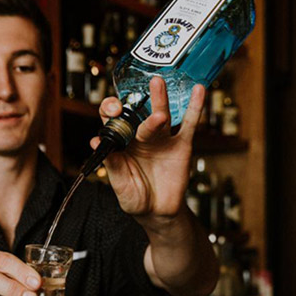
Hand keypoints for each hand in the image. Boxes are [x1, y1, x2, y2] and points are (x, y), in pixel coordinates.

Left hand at [90, 77, 205, 223]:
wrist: (158, 212)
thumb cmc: (135, 197)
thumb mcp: (119, 183)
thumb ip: (112, 163)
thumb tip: (96, 141)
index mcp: (122, 142)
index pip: (114, 119)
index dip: (111, 111)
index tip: (113, 111)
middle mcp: (141, 135)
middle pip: (138, 112)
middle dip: (137, 100)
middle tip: (134, 95)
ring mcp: (162, 138)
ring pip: (161, 113)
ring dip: (159, 97)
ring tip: (157, 82)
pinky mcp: (182, 145)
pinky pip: (189, 124)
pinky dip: (195, 107)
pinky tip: (199, 90)